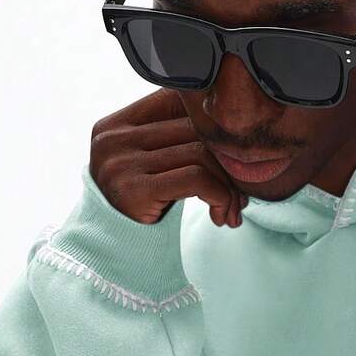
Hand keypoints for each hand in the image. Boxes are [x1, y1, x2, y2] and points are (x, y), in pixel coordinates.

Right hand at [89, 87, 248, 227]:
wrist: (113, 254)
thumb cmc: (139, 208)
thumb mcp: (147, 165)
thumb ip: (172, 139)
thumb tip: (229, 125)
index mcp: (115, 125)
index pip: (177, 101)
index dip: (212, 126)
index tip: (231, 155)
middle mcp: (112, 139)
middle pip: (194, 128)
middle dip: (228, 161)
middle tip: (243, 191)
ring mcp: (120, 163)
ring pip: (200, 153)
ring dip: (228, 185)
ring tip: (234, 208)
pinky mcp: (134, 190)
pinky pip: (197, 178)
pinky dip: (221, 196)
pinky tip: (221, 216)